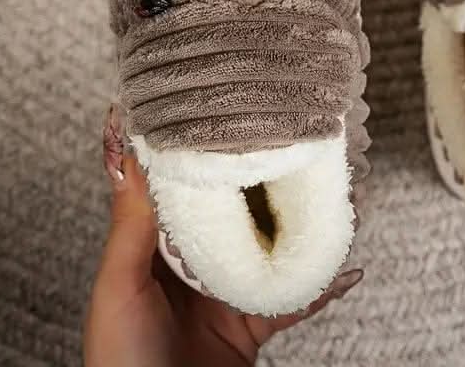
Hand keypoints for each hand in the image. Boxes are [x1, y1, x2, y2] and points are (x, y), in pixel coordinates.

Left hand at [84, 108, 362, 366]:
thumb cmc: (122, 362)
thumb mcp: (119, 288)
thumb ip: (131, 226)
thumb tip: (132, 158)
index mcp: (159, 248)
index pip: (188, 189)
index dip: (210, 158)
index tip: (236, 122)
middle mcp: (196, 263)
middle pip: (240, 214)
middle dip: (268, 186)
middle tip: (295, 152)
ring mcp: (229, 291)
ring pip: (273, 248)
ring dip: (302, 226)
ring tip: (331, 198)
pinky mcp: (254, 322)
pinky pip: (295, 297)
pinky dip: (322, 283)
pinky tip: (346, 267)